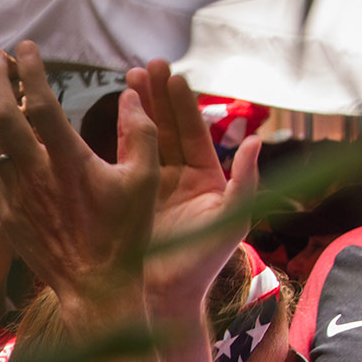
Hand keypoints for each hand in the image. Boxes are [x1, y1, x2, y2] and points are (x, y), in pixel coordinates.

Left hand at [0, 42, 159, 311]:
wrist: (94, 287)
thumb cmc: (124, 236)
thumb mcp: (144, 182)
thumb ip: (141, 132)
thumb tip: (132, 94)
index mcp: (70, 162)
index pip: (41, 104)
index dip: (30, 71)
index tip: (26, 48)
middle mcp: (36, 174)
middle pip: (3, 115)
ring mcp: (16, 194)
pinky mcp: (6, 212)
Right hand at [133, 60, 260, 310]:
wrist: (162, 296)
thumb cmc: (201, 264)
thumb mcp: (230, 221)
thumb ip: (245, 182)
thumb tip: (254, 141)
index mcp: (205, 178)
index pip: (193, 131)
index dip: (182, 102)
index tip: (172, 74)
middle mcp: (177, 177)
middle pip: (167, 126)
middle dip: (156, 95)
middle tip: (145, 65)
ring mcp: (149, 186)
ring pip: (143, 137)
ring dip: (136, 108)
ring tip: (126, 79)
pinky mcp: (126, 197)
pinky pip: (122, 160)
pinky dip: (116, 136)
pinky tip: (107, 115)